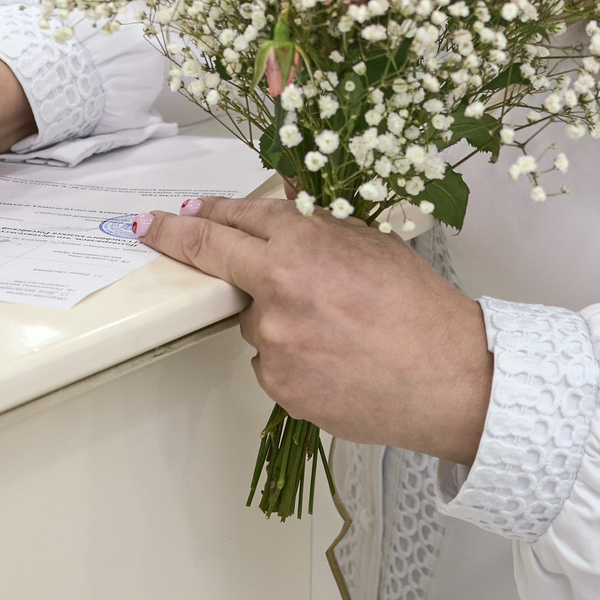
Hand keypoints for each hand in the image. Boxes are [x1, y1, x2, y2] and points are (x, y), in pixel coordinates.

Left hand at [139, 197, 491, 465]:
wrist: (445, 377)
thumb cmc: (419, 308)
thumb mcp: (371, 242)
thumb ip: (319, 227)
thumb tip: (286, 214)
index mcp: (302, 247)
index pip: (234, 220)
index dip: (202, 212)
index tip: (178, 212)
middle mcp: (278, 293)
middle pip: (213, 261)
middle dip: (176, 239)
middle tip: (154, 231)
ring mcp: (273, 344)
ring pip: (252, 319)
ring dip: (276, 314)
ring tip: (334, 326)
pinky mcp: (279, 387)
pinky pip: (271, 361)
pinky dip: (292, 355)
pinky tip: (335, 357)